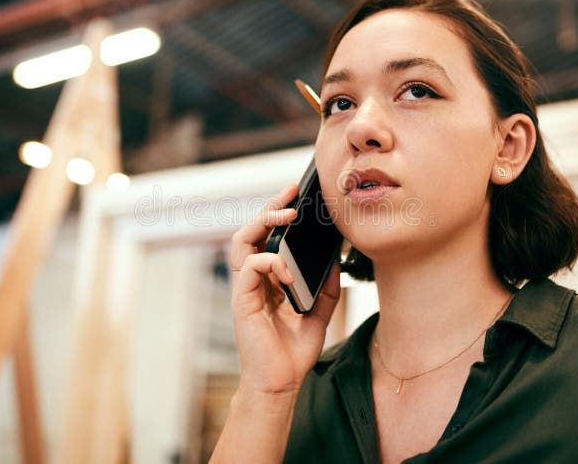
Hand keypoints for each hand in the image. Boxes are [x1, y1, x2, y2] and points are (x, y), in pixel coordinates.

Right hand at [229, 183, 340, 395]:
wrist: (281, 383)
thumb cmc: (293, 351)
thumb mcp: (320, 313)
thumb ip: (327, 287)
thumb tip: (335, 261)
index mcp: (268, 280)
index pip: (267, 238)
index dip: (278, 214)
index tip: (297, 196)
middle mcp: (254, 280)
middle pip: (251, 231)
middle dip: (269, 207)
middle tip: (289, 193)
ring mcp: (245, 289)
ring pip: (242, 241)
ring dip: (263, 223)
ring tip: (286, 217)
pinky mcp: (242, 301)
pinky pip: (250, 267)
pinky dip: (270, 262)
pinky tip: (287, 272)